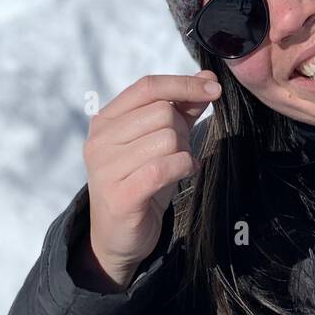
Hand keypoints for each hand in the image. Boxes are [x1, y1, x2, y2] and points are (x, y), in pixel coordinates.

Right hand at [79, 71, 219, 288]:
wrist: (118, 236)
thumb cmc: (141, 181)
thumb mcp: (160, 139)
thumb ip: (182, 108)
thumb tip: (208, 78)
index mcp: (105, 120)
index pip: (147, 86)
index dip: (184, 84)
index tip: (214, 89)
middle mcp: (99, 140)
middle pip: (162, 113)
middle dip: (182, 131)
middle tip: (177, 152)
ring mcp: (106, 169)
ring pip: (167, 139)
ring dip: (183, 152)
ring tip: (174, 167)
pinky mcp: (120, 195)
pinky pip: (166, 166)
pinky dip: (183, 168)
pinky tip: (182, 175)